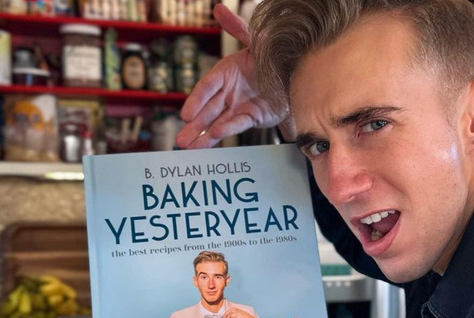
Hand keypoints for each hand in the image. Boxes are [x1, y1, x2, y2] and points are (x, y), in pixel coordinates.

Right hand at [177, 4, 289, 148]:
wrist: (294, 74)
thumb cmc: (272, 56)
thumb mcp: (257, 41)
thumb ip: (237, 29)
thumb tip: (218, 8)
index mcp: (226, 72)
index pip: (207, 87)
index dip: (196, 100)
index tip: (185, 114)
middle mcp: (229, 91)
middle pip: (208, 110)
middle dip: (194, 125)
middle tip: (180, 140)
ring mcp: (239, 105)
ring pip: (218, 121)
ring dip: (204, 135)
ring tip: (188, 147)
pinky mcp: (251, 117)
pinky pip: (238, 124)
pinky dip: (228, 130)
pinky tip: (215, 137)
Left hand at [224, 307, 257, 317]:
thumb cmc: (243, 316)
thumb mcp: (238, 311)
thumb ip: (232, 313)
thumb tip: (227, 316)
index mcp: (233, 309)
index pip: (226, 312)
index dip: (224, 315)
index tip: (224, 317)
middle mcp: (232, 311)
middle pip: (226, 316)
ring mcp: (232, 316)